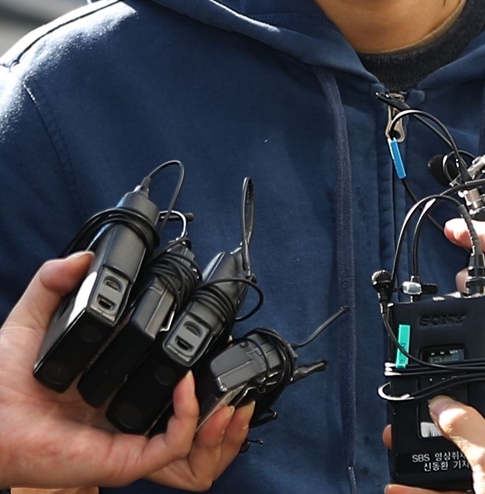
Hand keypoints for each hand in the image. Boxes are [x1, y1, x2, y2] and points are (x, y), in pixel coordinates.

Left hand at [0, 252, 248, 487]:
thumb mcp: (29, 318)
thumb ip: (52, 282)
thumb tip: (84, 256)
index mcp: (106, 381)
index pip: (156, 370)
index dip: (186, 352)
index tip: (203, 323)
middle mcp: (120, 409)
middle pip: (182, 405)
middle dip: (215, 387)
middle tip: (224, 348)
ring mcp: (123, 435)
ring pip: (187, 432)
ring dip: (213, 406)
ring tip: (223, 371)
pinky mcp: (119, 457)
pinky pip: (169, 443)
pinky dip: (187, 414)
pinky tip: (186, 381)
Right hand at [384, 366, 484, 493]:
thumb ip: (465, 425)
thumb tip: (442, 404)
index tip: (461, 359)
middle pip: (482, 418)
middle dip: (449, 414)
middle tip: (420, 406)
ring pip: (465, 457)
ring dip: (433, 452)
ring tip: (401, 442)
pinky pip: (457, 488)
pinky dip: (431, 487)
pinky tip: (403, 486)